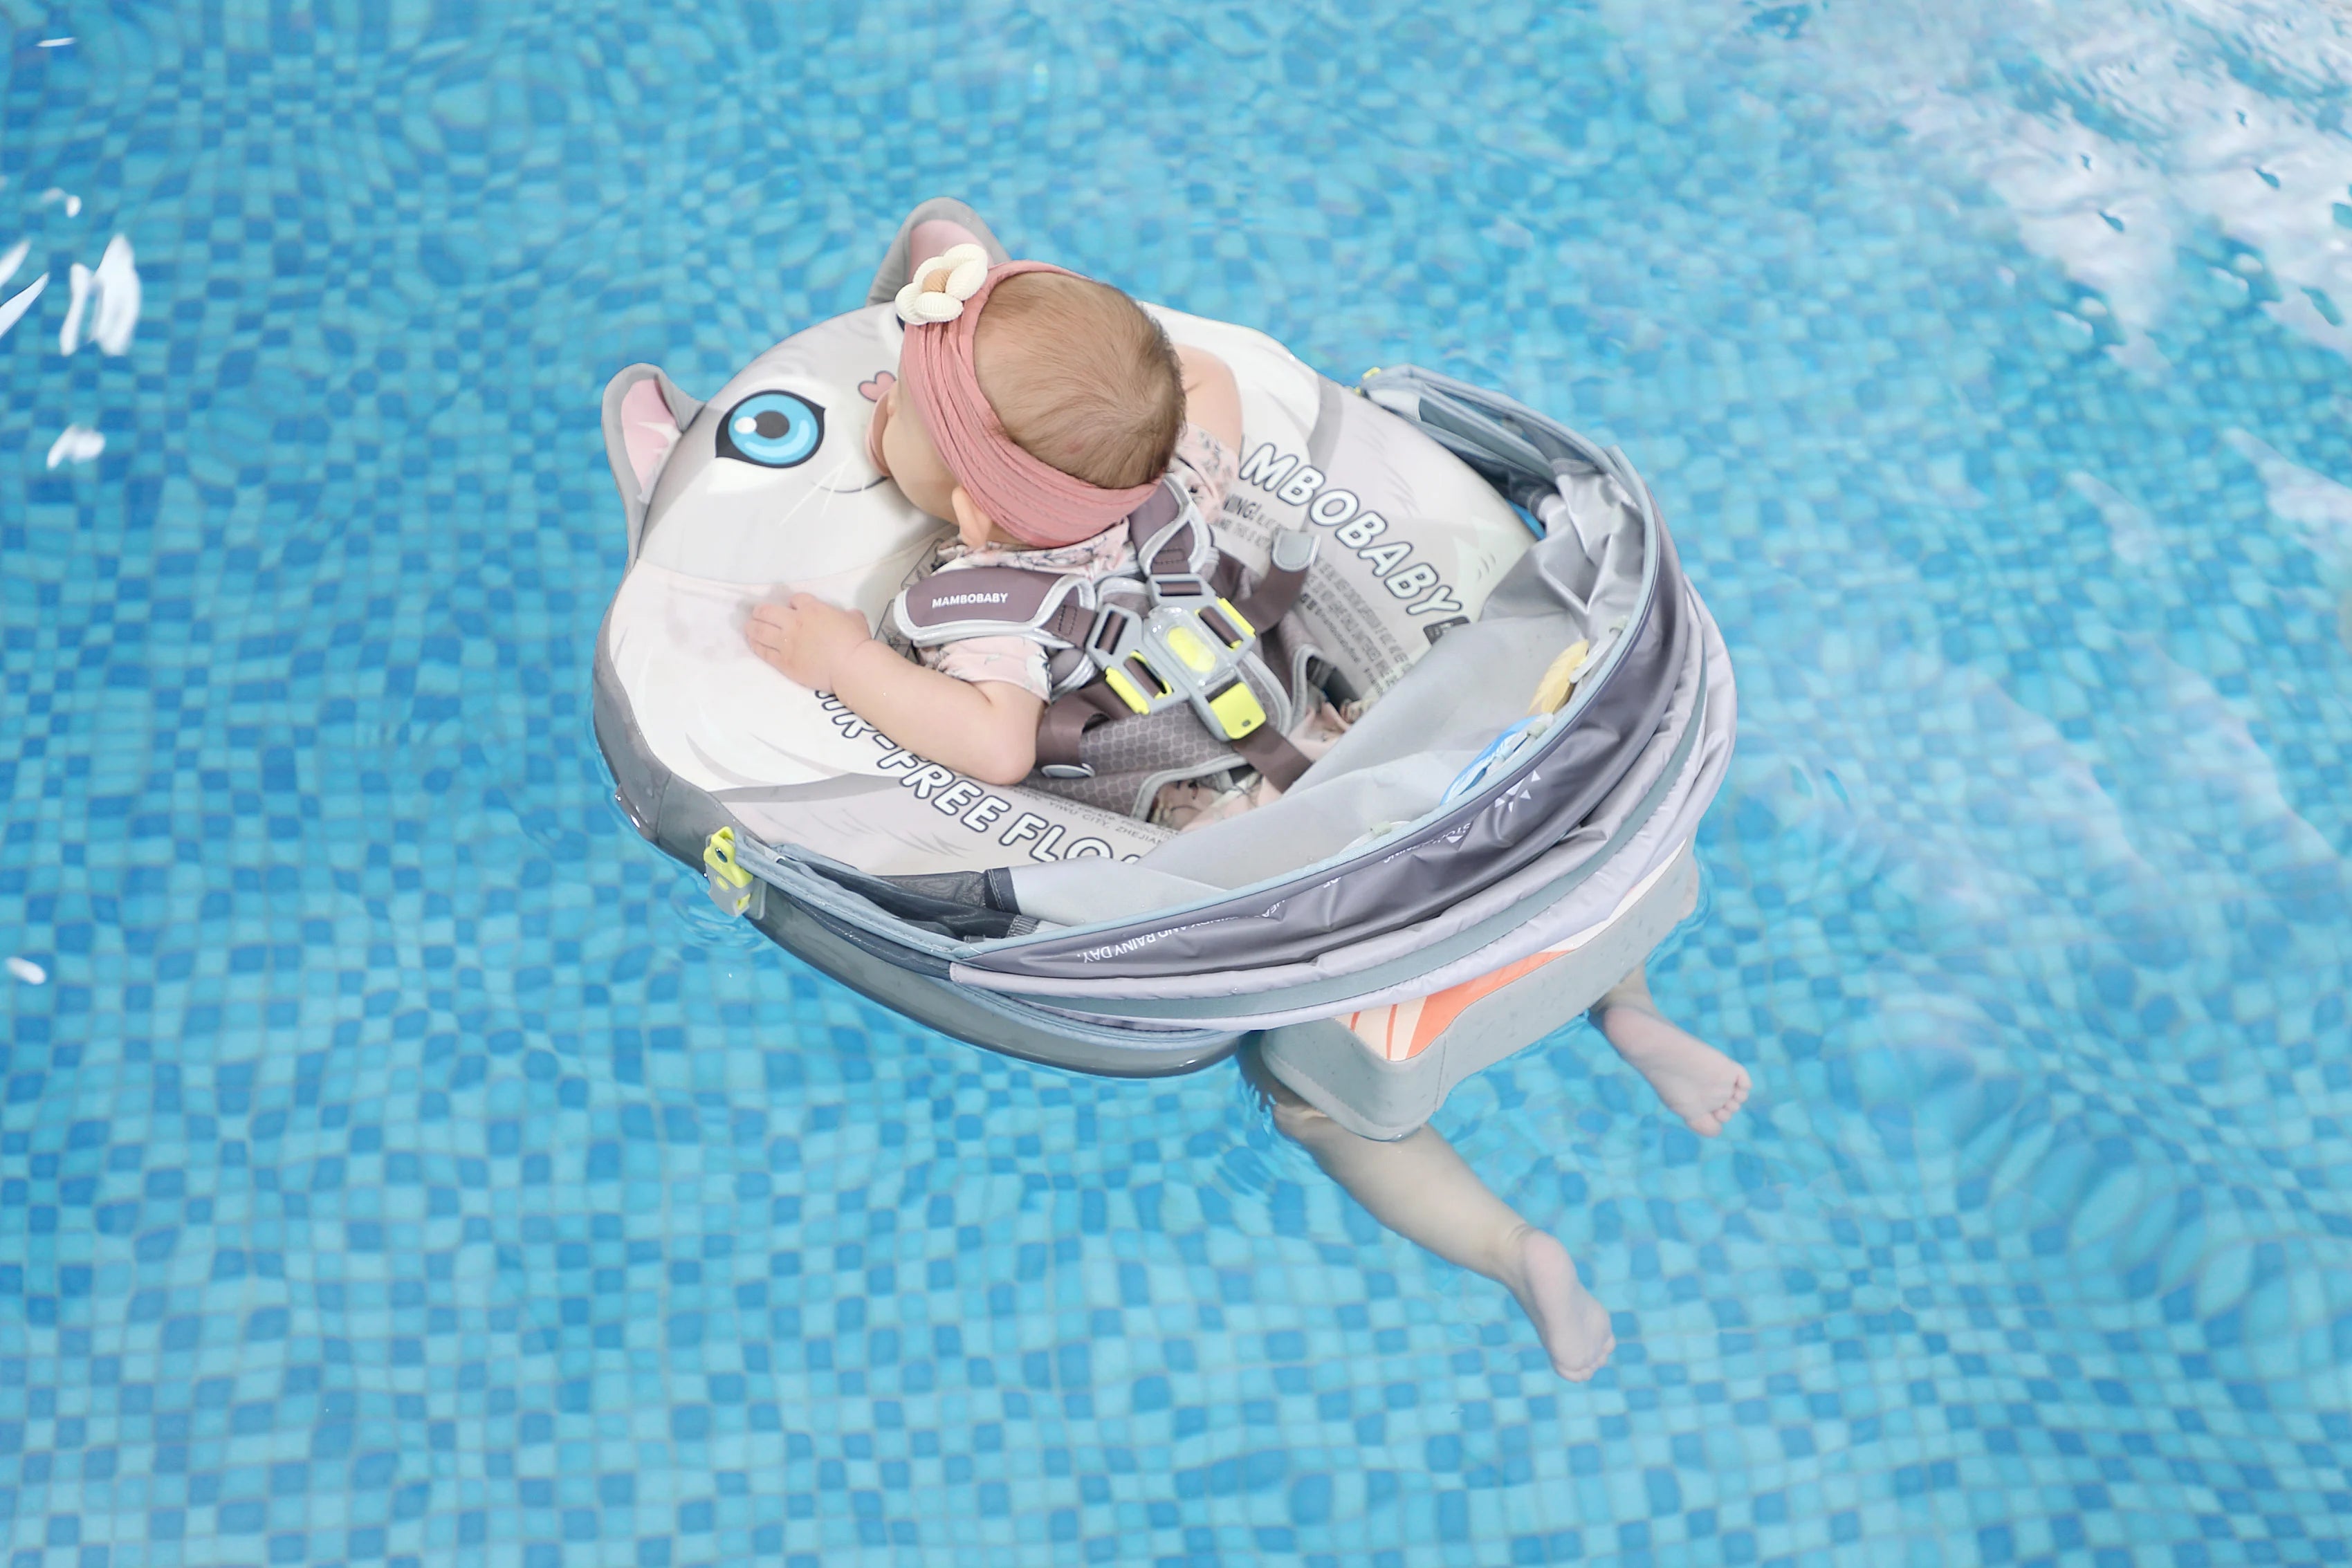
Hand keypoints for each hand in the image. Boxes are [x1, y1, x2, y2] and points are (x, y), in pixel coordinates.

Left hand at [746, 594, 874, 690]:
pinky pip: (764, 651)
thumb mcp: (855, 619)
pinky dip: (756, 646)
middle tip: (758, 614)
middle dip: (761, 611)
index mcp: (812, 609)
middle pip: (767, 611)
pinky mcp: (784, 662)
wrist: (850, 666)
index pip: (795, 599)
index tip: (793, 608)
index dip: (793, 603)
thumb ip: (847, 614)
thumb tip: (848, 616)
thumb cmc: (855, 642)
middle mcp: (794, 623)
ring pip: (760, 630)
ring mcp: (786, 643)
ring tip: (749, 627)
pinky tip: (753, 643)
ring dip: (752, 627)